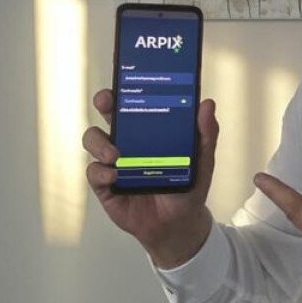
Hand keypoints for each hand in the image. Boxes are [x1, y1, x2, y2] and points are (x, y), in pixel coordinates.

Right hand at [83, 88, 218, 267]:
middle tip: (108, 102)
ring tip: (115, 154)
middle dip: (105, 101)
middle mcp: (128, 139)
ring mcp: (113, 161)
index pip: (135, 100)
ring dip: (100, 141)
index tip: (126, 77)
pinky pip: (93, 172)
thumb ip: (206, 133)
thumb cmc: (188, 187)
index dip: (127, 85)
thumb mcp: (202, 160)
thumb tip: (207, 103)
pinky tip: (114, 175)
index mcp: (150, 128)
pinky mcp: (105, 184)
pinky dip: (101, 171)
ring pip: (93, 139)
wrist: (178, 225)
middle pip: (109, 112)